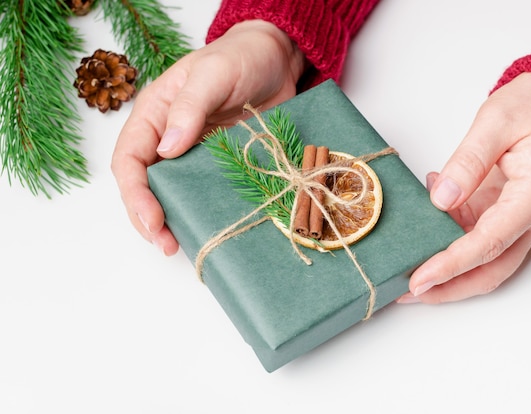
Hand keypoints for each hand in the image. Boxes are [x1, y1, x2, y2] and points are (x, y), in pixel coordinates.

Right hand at [111, 20, 306, 254]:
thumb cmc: (240, 58)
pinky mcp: (219, 165)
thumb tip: (167, 149)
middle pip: (144, 185)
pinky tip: (210, 228)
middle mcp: (167, 139)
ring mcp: (193, 155)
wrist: (275, 61)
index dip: (135, 193)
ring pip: (172, 194)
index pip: (129, 160)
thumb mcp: (212, 74)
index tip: (152, 219)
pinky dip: (202, 212)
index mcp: (154, 115)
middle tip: (166, 244)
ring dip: (173, 221)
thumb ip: (190, 107)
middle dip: (148, 218)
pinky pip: (205, 193)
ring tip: (182, 246)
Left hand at [397, 72, 530, 303]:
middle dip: (448, 288)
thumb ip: (469, 160)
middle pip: (489, 269)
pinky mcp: (500, 214)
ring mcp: (515, 219)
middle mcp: (528, 218)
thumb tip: (441, 198)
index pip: (489, 243)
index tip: (419, 279)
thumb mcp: (496, 122)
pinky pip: (472, 237)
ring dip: (444, 270)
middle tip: (405, 292)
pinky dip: (444, 237)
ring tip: (403, 268)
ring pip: (481, 261)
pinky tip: (423, 215)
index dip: (452, 265)